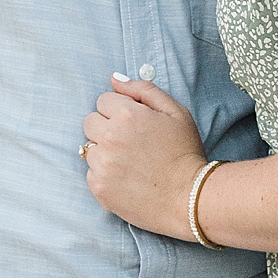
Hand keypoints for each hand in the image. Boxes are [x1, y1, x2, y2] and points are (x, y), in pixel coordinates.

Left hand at [82, 78, 207, 237]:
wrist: (188, 198)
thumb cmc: (185, 152)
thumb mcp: (175, 111)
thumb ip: (143, 90)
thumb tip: (114, 78)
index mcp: (127, 114)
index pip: (103, 100)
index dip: (120, 109)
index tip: (134, 123)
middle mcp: (110, 138)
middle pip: (90, 121)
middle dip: (106, 126)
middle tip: (130, 141)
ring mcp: (102, 165)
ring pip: (89, 148)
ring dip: (104, 151)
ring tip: (129, 161)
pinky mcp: (99, 188)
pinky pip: (91, 172)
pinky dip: (104, 173)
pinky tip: (125, 177)